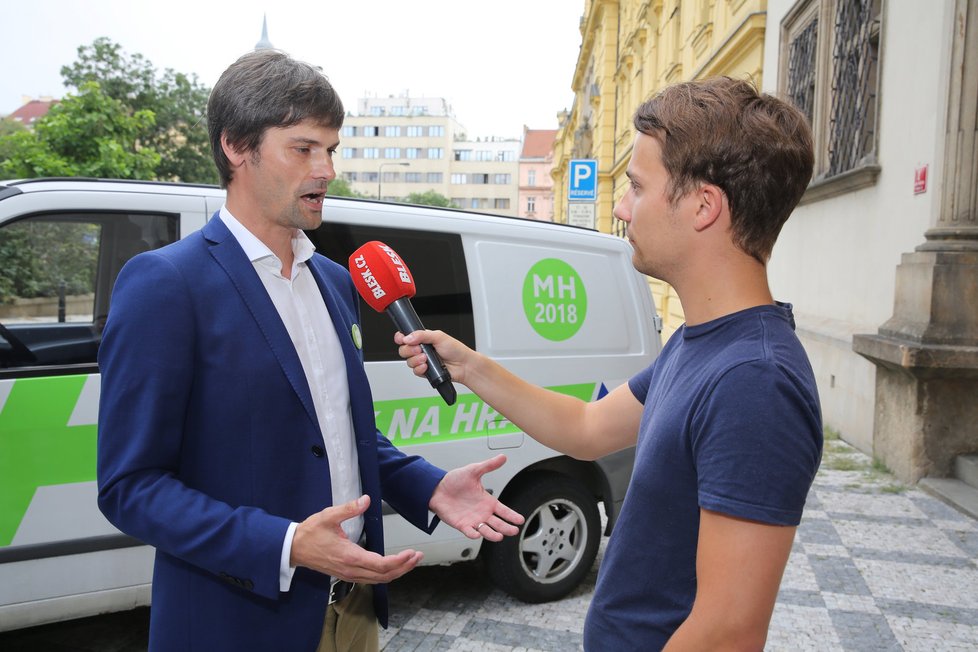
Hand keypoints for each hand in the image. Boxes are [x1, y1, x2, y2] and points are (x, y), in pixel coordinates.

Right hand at [290, 495, 421, 582]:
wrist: (293, 549)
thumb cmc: (310, 533)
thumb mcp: (329, 516)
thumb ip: (349, 508)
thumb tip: (366, 499)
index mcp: (350, 556)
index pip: (381, 565)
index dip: (400, 561)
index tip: (412, 553)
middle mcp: (351, 570)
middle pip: (384, 575)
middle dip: (404, 567)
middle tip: (418, 557)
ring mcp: (349, 574)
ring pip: (378, 580)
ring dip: (396, 572)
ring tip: (410, 561)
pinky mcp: (347, 575)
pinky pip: (371, 579)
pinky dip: (385, 574)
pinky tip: (392, 566)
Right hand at [395, 329, 473, 384]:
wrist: (463, 365)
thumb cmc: (455, 350)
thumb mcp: (439, 337)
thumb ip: (421, 335)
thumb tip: (408, 337)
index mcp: (423, 338)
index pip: (405, 337)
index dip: (401, 338)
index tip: (402, 339)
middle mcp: (421, 349)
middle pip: (403, 350)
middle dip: (409, 350)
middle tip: (419, 349)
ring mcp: (422, 361)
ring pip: (408, 361)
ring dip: (416, 360)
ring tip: (426, 359)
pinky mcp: (424, 371)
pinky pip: (414, 371)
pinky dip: (419, 369)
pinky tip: (427, 366)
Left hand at [429, 454, 523, 540]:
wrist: (436, 488)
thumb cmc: (455, 480)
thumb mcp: (474, 470)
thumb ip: (489, 465)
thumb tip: (503, 457)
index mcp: (488, 501)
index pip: (504, 511)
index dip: (512, 516)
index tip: (520, 520)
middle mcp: (482, 513)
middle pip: (498, 523)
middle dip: (507, 528)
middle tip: (514, 531)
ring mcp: (472, 520)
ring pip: (486, 530)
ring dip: (492, 534)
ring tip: (499, 536)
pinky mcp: (461, 524)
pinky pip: (469, 532)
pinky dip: (473, 534)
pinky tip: (477, 534)